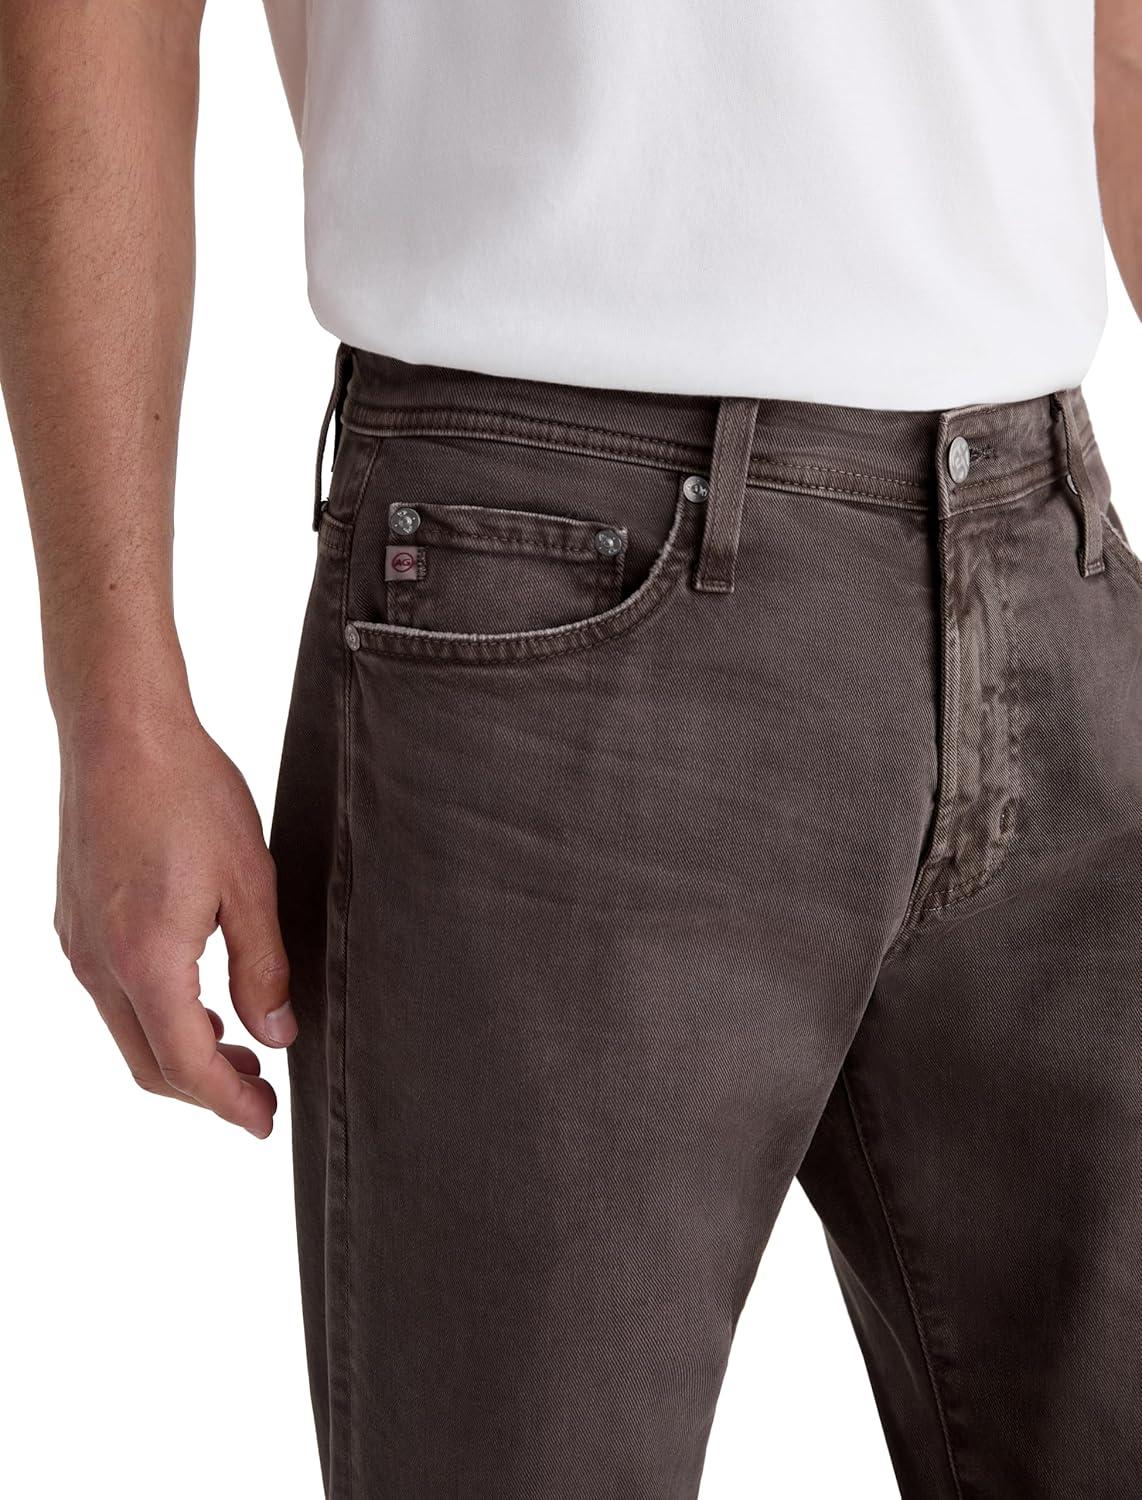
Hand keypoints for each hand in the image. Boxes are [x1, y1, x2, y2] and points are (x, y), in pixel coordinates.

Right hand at [54, 707, 296, 1138]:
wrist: (121, 730)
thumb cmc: (189, 792)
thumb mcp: (251, 882)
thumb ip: (263, 968)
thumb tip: (276, 1035)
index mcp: (146, 960)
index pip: (187, 1065)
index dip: (230, 1104)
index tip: (265, 1123)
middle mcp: (99, 963)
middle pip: (149, 1064)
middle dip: (206, 1091)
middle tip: (260, 1095)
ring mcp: (78, 943)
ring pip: (128, 1031)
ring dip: (181, 1052)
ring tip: (239, 1048)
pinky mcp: (75, 920)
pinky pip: (113, 995)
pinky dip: (156, 1016)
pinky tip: (197, 999)